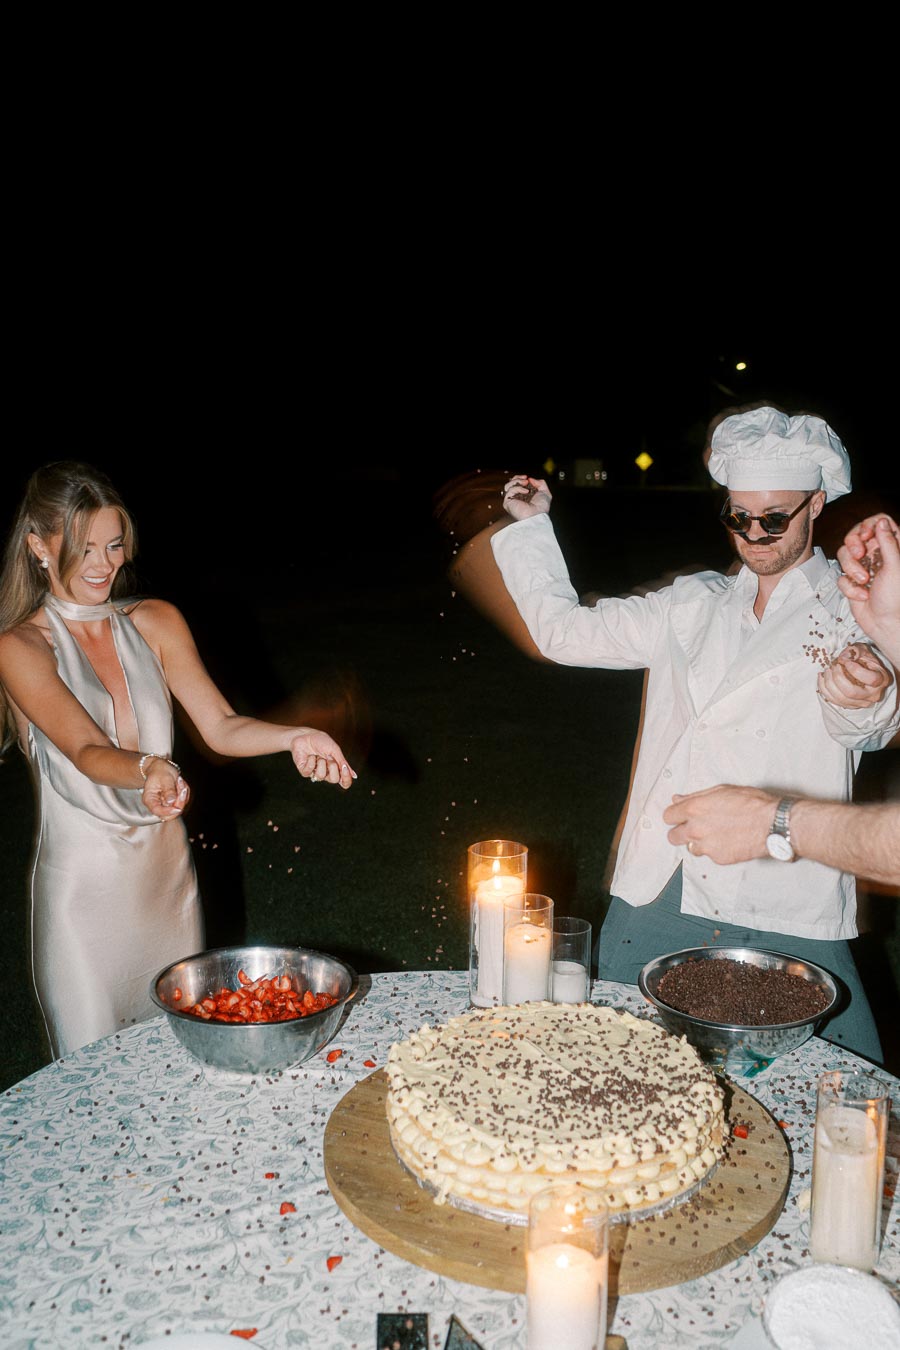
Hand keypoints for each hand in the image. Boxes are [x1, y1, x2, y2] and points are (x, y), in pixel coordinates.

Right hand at [142, 763, 189, 819]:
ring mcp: (165, 805)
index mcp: (149, 799)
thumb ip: (168, 790)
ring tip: (179, 781)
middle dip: (179, 802)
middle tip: (182, 788)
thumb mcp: (165, 778)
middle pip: (170, 814)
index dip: (168, 811)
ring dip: (183, 795)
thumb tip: (171, 802)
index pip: (157, 811)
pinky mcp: (173, 803)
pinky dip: (184, 793)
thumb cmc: (160, 771)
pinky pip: (183, 803)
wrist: (161, 768)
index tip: (177, 808)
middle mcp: (156, 804)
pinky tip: (180, 784)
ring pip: (178, 808)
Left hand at [290, 729, 355, 788]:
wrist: (305, 735)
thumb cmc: (321, 741)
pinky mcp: (305, 772)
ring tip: (318, 755)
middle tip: (328, 756)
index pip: (344, 782)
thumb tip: (354, 776)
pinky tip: (309, 756)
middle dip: (332, 766)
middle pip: (334, 780)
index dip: (346, 779)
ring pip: (321, 776)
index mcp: (336, 768)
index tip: (344, 769)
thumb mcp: (335, 750)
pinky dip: (311, 761)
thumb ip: (343, 763)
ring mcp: (315, 773)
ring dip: (320, 762)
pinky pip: (309, 772)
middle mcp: (327, 773)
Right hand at [501, 475, 551, 520]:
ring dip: (516, 481)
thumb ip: (540, 483)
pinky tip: (526, 491)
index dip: (520, 478)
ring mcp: (511, 500)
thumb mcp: (545, 492)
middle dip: (517, 478)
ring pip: (507, 486)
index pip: (516, 484)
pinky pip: (510, 490)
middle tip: (525, 478)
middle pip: (510, 483)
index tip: (527, 477)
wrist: (537, 516)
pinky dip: (519, 488)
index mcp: (523, 496)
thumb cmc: (541, 508)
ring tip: (525, 482)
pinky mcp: (507, 503)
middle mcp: (516, 498)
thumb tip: (530, 479)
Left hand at [663, 786, 776, 863]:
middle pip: (672, 837)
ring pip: (690, 848)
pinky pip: (708, 855)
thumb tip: (678, 799)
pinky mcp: (717, 858)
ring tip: (714, 835)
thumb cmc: (751, 803)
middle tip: (692, 828)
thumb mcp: (721, 790)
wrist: (772, 823)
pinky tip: (727, 841)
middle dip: (679, 832)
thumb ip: (695, 797)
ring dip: (697, 842)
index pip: (668, 816)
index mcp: (694, 809)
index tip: (679, 816)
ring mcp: (706, 846)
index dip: (674, 816)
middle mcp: (696, 829)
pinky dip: (714, 850)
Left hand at [817, 643, 891, 708]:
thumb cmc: (864, 659)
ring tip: (827, 670)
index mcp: (881, 679)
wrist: (864, 670)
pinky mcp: (850, 705)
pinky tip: (822, 677)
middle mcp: (873, 695)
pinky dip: (824, 689)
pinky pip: (833, 701)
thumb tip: (843, 659)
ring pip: (840, 698)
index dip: (856, 670)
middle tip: (833, 666)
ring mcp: (861, 702)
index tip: (847, 662)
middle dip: (838, 678)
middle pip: (851, 692)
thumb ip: (855, 651)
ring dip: (829, 683)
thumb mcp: (863, 650)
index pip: (871, 679)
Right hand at [836, 514, 899, 666]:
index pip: (878, 522)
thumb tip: (882, 521)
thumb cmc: (895, 599)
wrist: (884, 624)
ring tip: (864, 581)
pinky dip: (851, 588)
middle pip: (855, 535)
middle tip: (860, 554)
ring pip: (844, 554)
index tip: (866, 534)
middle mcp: (875, 554)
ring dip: (852, 569)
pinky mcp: (851, 581)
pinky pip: (841, 577)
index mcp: (889, 548)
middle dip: (853, 544)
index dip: (868, 524)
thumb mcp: (894, 567)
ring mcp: (862, 567)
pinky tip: (863, 596)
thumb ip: (888, 543)